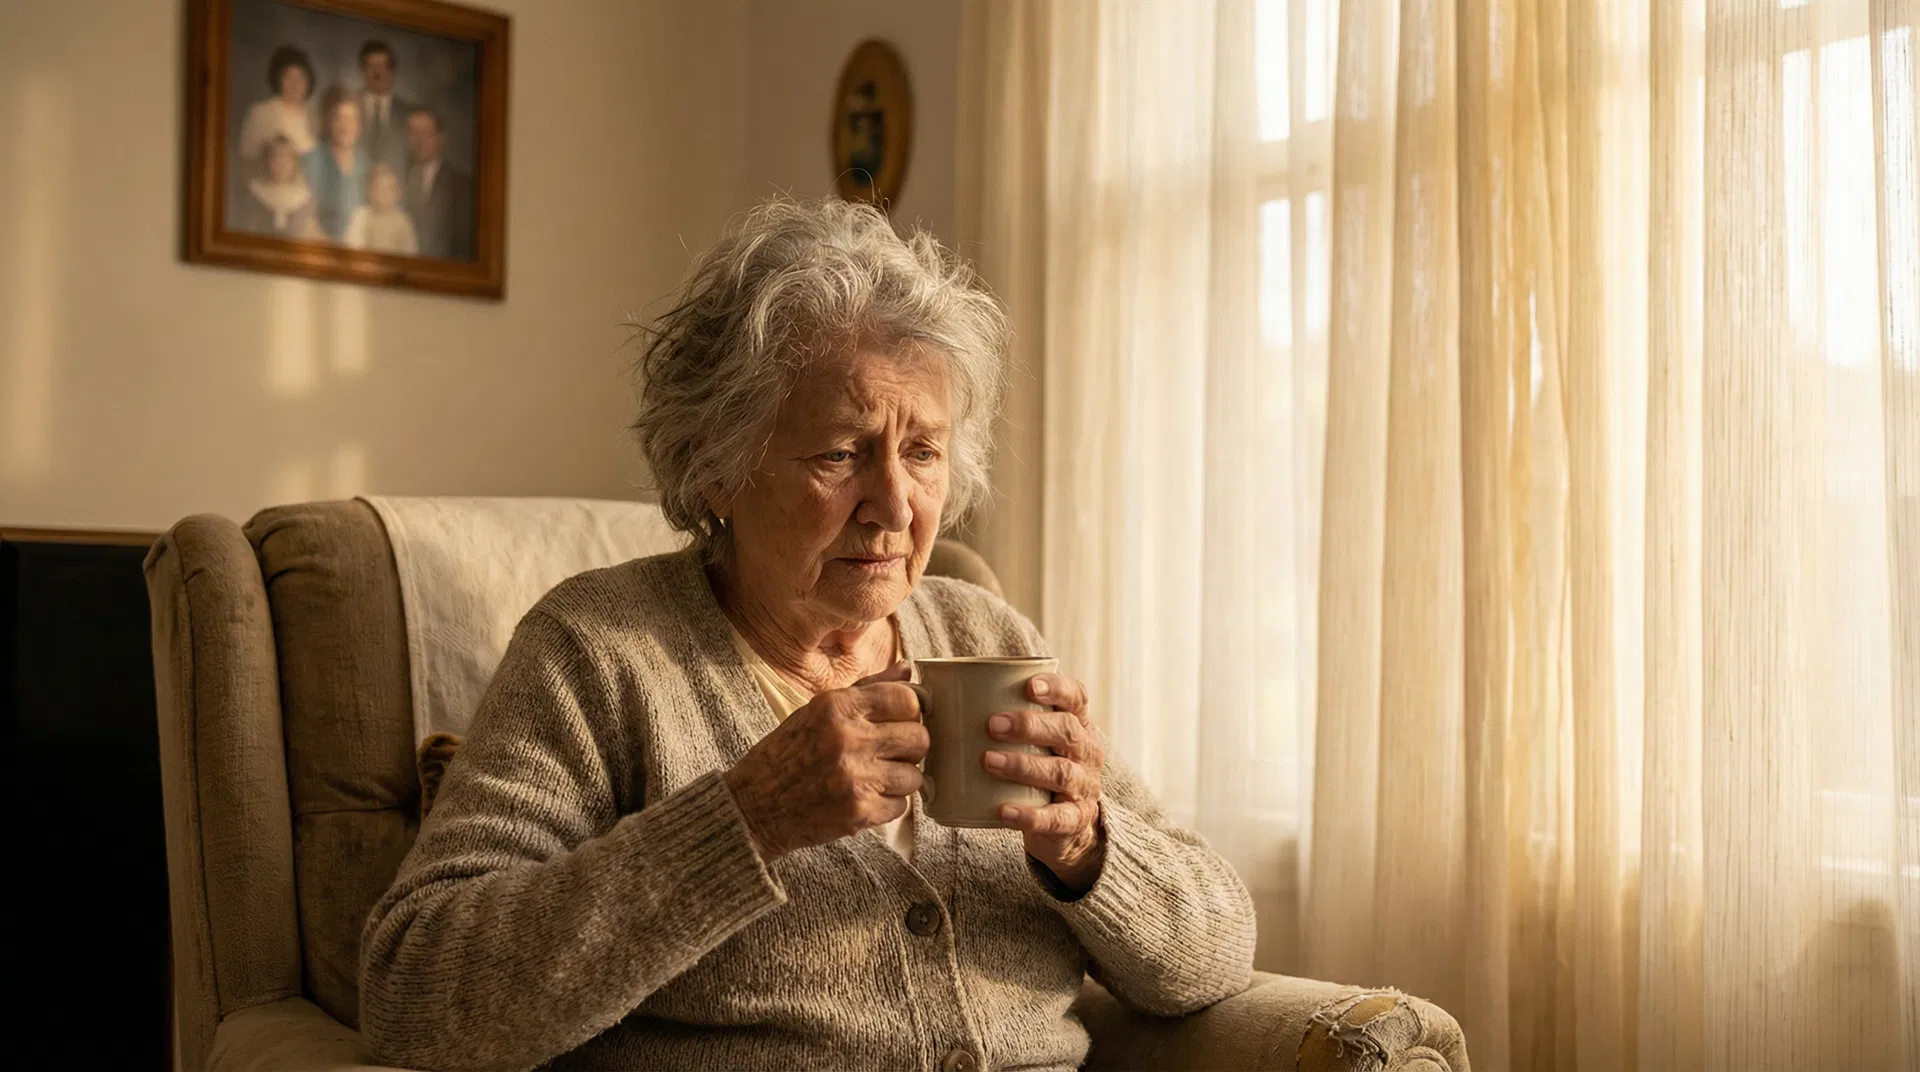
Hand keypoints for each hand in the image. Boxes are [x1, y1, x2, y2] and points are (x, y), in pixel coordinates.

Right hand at [722, 663, 928, 860]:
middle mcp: (848, 739)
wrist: (754, 807)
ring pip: (915, 774)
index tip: (902, 719)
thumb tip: (907, 670)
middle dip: (910, 745)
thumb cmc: (786, 755)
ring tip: (875, 777)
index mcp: (836, 706)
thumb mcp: (817, 710)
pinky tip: (865, 797)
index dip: (911, 710)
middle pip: (919, 737)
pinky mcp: (859, 813)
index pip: (906, 699)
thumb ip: (867, 688)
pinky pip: (901, 805)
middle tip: (891, 751)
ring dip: (900, 778)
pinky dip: (888, 804)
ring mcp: (856, 778)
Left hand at [983, 672, 1105, 890]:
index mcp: (1078, 724)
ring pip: (1060, 772)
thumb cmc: (1036, 766)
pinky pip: (1055, 818)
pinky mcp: (1074, 821)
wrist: (1064, 825)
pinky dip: (1029, 815)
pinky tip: (1004, 811)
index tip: (1029, 685)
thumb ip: (999, 716)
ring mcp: (1084, 788)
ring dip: (1023, 765)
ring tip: (988, 761)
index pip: (1077, 697)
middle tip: (992, 724)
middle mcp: (1086, 752)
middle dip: (1029, 725)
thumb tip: (930, 693)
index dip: (1056, 688)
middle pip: (1067, 731)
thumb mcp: (1031, 741)